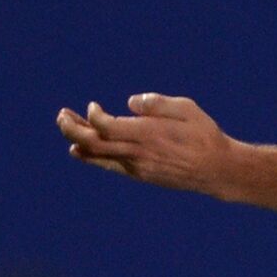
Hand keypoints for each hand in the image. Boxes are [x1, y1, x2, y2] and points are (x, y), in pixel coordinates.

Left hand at [56, 94, 237, 198]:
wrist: (214, 169)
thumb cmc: (203, 134)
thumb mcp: (187, 108)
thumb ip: (157, 104)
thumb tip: (130, 102)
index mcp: (148, 133)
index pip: (107, 127)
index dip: (93, 116)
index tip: (93, 105)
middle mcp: (137, 152)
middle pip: (94, 143)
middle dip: (73, 128)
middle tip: (61, 115)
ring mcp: (136, 166)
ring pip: (98, 156)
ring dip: (78, 141)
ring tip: (67, 126)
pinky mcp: (139, 174)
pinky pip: (108, 165)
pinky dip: (90, 156)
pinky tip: (80, 150)